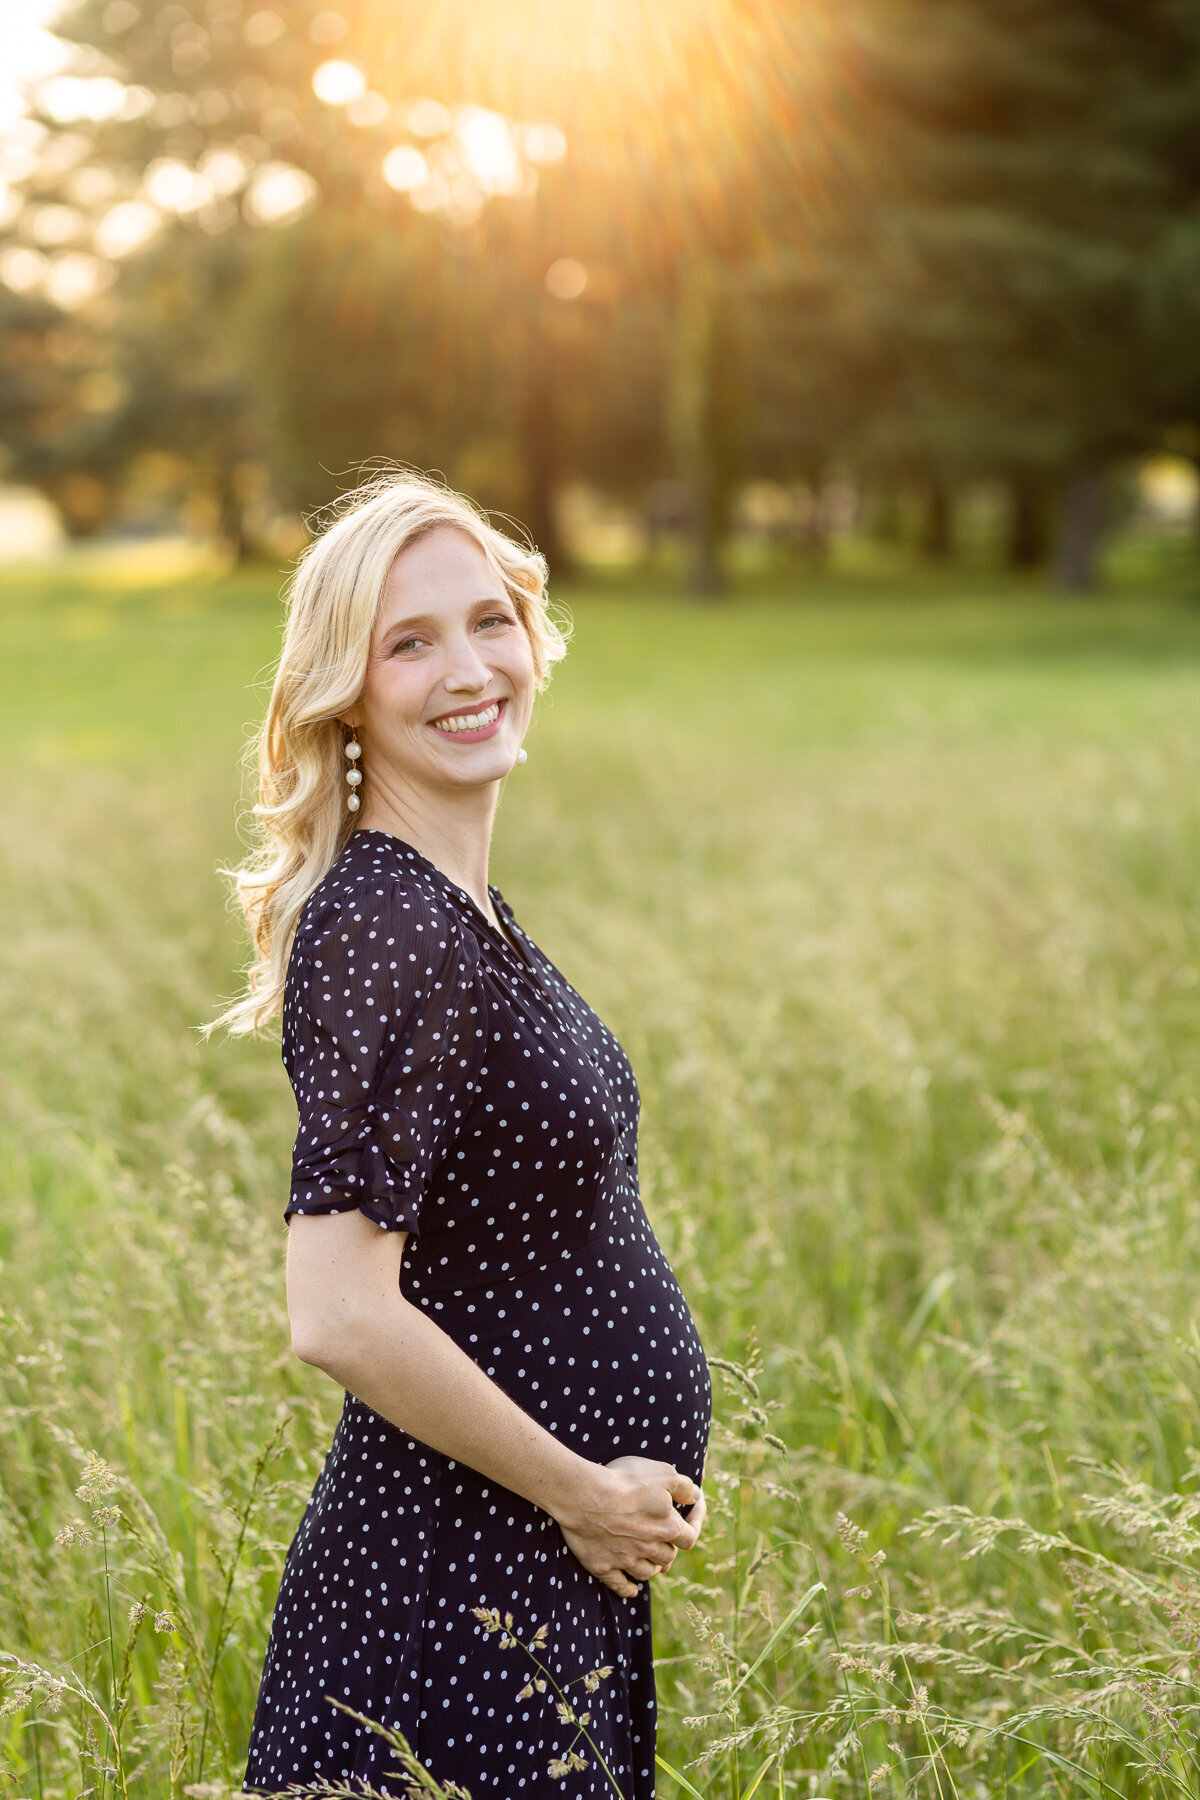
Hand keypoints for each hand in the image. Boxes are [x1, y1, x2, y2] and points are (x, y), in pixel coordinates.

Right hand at [550, 1456, 704, 1597]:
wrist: (585, 1495)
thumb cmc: (625, 1481)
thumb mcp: (662, 1474)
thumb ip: (684, 1487)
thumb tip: (696, 1497)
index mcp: (667, 1528)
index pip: (691, 1536)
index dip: (696, 1522)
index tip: (695, 1509)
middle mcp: (650, 1549)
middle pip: (668, 1556)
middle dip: (669, 1546)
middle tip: (665, 1536)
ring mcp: (626, 1561)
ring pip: (648, 1573)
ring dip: (652, 1567)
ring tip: (651, 1559)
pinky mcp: (603, 1567)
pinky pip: (620, 1586)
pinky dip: (628, 1588)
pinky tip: (632, 1588)